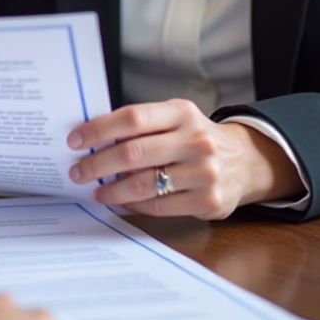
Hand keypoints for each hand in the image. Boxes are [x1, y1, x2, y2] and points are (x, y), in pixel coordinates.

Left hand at [67, 100, 301, 219]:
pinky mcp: (208, 201)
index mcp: (182, 112)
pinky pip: (159, 206)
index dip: (99, 129)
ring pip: (144, 184)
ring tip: (96, 191)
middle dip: (97, 164)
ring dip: (112, 190)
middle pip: (133, 153)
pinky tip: (121, 202)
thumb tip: (92, 139)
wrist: (244, 161)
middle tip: (78, 172)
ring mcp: (204, 172)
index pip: (133, 118)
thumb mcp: (175, 119)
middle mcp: (196, 140)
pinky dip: (134, 206)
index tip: (75, 140)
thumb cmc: (195, 137)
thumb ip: (141, 125)